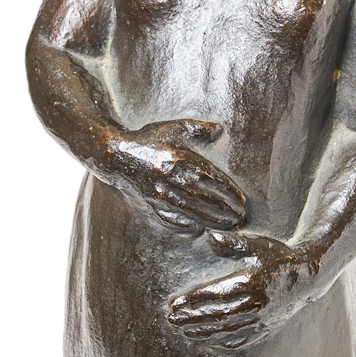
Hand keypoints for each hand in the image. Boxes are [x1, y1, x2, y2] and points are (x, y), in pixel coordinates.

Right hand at [106, 119, 245, 231]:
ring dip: (211, 218)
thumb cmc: (147, 139)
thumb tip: (219, 130)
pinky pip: (168, 215)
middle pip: (203, 196)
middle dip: (224, 208)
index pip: (209, 177)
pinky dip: (182, 223)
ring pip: (189, 209)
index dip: (227, 189)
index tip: (242, 199)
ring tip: (228, 224)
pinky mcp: (149, 200)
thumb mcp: (172, 128)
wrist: (114, 153)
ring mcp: (159, 190)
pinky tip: (196, 228)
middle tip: (240, 216)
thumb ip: (197, 128)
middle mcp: (169, 176)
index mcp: (177, 157)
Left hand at [167, 230, 311, 349]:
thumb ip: (233, 244)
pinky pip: (243, 340)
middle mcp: (255, 304)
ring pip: (228, 331)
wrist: (309, 275)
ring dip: (204, 333)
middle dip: (192, 319)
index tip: (174, 305)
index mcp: (250, 283)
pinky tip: (210, 341)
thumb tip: (210, 238)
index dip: (193, 302)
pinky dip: (224, 342)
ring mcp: (261, 319)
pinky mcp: (267, 328)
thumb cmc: (279, 257)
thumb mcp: (257, 246)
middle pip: (217, 316)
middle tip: (172, 320)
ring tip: (185, 331)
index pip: (215, 296)